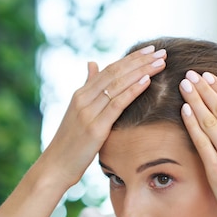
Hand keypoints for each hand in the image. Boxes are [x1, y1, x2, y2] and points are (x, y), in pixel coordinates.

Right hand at [42, 45, 166, 187]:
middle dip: (140, 61)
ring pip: (118, 85)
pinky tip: (147, 81)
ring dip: (142, 71)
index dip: (131, 58)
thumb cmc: (69, 143)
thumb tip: (92, 64)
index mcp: (80, 95)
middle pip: (115, 73)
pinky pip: (117, 105)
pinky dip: (132, 91)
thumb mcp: (77, 112)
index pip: (109, 70)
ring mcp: (88, 113)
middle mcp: (83, 99)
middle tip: (161, 52)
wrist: (55, 166)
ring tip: (161, 62)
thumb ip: (87, 88)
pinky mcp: (95, 128)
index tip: (150, 50)